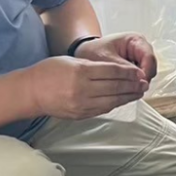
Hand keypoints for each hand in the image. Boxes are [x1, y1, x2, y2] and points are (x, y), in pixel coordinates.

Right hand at [27, 57, 148, 119]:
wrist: (30, 92)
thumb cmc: (49, 71)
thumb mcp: (72, 61)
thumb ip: (93, 66)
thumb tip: (118, 72)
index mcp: (81, 72)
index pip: (113, 72)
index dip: (129, 72)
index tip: (140, 72)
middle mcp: (82, 89)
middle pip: (115, 87)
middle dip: (133, 85)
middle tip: (145, 83)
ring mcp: (81, 104)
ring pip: (111, 100)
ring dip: (128, 97)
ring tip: (139, 92)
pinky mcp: (80, 114)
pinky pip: (102, 109)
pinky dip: (115, 104)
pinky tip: (123, 100)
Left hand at [74, 33, 157, 83]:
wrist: (85, 53)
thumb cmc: (93, 50)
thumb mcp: (106, 58)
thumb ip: (122, 68)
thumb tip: (138, 78)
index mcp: (135, 40)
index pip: (149, 57)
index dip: (146, 72)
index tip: (140, 84)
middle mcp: (140, 49)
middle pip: (151, 67)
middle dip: (143, 79)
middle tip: (134, 90)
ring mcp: (138, 59)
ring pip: (147, 74)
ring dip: (138, 83)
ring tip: (127, 90)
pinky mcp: (134, 69)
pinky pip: (139, 79)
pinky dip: (134, 85)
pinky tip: (125, 89)